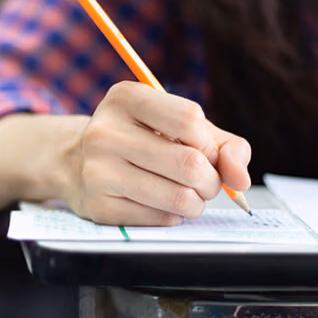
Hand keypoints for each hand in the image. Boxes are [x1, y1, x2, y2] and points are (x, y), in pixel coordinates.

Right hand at [64, 81, 251, 225]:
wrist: (78, 163)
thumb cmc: (143, 140)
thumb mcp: (180, 127)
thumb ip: (224, 146)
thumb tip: (239, 180)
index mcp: (126, 98)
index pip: (190, 120)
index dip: (209, 143)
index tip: (203, 150)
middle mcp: (105, 131)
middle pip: (189, 164)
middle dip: (211, 181)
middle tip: (205, 182)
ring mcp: (98, 170)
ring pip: (179, 198)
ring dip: (196, 203)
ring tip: (188, 195)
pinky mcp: (98, 206)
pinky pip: (161, 219)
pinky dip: (172, 216)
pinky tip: (159, 203)